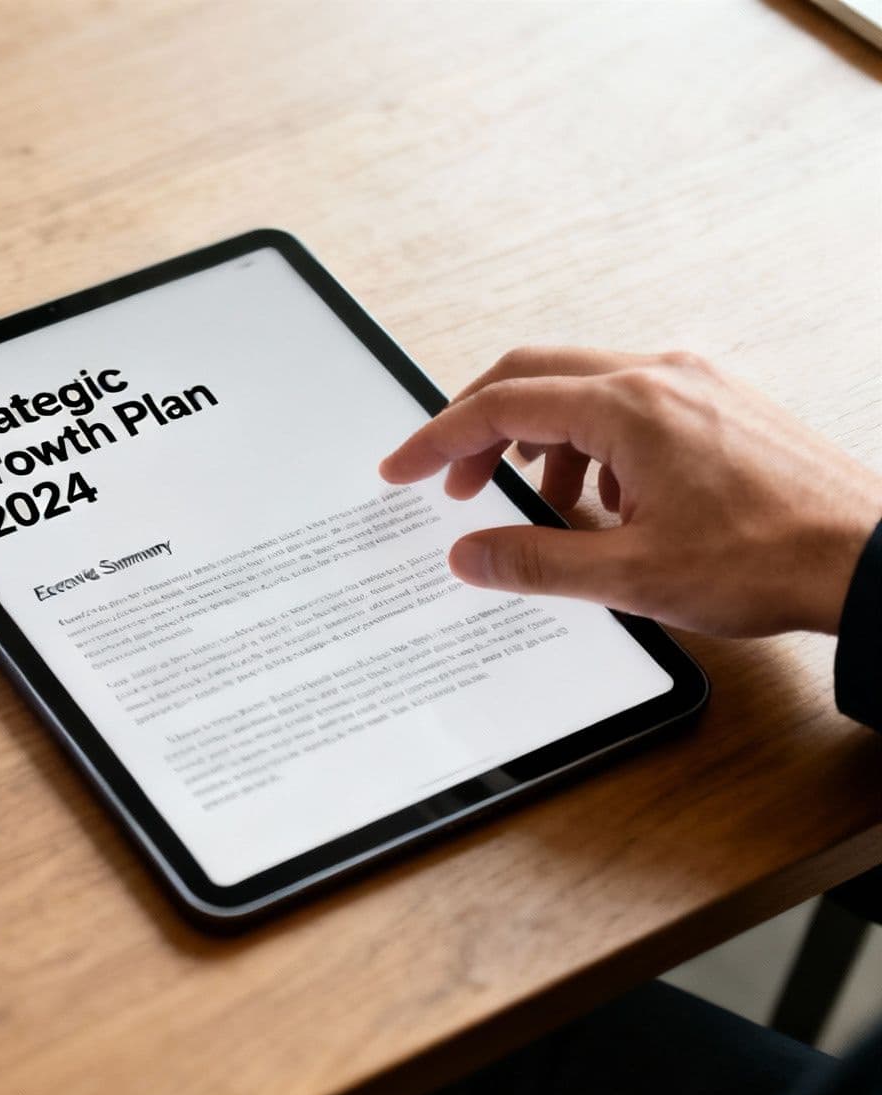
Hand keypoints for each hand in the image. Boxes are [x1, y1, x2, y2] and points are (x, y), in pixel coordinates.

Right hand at [379, 347, 881, 636]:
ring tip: (535, 501)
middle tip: (450, 480)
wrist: (871, 557)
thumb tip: (470, 554)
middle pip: (532, 375)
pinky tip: (603, 498)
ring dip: (538, 437)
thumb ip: (534, 562)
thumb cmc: (771, 558)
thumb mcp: (630, 576)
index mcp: (628, 406)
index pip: (500, 404)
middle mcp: (659, 376)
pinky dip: (591, 439)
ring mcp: (695, 382)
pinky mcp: (720, 401)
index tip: (402, 468)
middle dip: (478, 427)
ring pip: (582, 386)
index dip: (437, 439)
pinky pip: (629, 399)